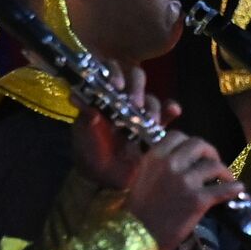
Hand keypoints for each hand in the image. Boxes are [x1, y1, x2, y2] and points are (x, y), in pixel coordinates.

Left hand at [71, 63, 179, 190]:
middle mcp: (124, 99)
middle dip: (137, 87)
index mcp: (104, 95)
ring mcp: (140, 113)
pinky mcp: (154, 128)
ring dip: (152, 106)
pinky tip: (174, 111)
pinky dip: (171, 110)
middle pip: (136, 79)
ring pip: (151, 99)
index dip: (115, 72)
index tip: (117, 85)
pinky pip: (167, 115)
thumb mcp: (83, 134)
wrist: (104, 178)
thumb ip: (83, 116)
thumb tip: (76, 96)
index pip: (111, 70)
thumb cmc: (90, 152)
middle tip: (135, 103)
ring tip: (149, 120)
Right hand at [125, 130, 245, 249]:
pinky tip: (239, 189)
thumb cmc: (136, 211)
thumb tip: (181, 162)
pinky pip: (223, 190)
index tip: (196, 154)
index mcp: (154, 156)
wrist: (134, 237)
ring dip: (224, 171)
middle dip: (210, 152)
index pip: (178, 136)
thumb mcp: (142, 177)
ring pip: (214, 165)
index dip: (190, 143)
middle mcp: (170, 164)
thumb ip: (160, 165)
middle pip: (199, 144)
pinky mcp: (198, 200)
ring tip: (226, 179)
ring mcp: (186, 181)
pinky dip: (234, 188)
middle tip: (213, 163)